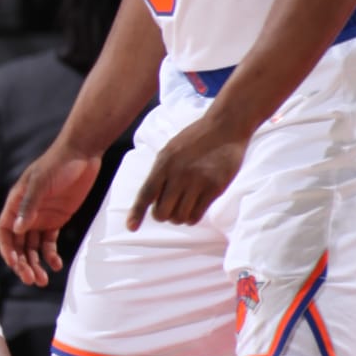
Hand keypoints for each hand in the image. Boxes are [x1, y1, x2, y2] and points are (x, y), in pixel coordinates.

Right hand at [0, 141, 99, 285]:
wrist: (82, 153)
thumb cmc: (58, 164)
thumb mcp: (41, 183)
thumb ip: (29, 206)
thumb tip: (17, 230)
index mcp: (15, 203)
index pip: (4, 232)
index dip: (7, 250)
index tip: (15, 264)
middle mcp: (25, 213)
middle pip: (18, 245)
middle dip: (22, 263)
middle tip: (32, 279)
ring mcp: (41, 217)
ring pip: (32, 247)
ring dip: (35, 264)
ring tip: (43, 280)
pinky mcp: (57, 219)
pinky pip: (49, 242)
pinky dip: (50, 255)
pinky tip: (56, 265)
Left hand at [126, 111, 248, 230]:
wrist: (224, 128)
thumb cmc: (195, 140)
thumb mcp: (170, 151)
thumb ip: (160, 173)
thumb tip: (151, 200)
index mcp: (164, 163)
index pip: (146, 194)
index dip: (137, 213)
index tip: (131, 227)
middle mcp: (178, 175)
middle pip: (162, 212)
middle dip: (164, 215)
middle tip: (170, 208)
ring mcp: (197, 182)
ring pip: (179, 217)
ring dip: (179, 217)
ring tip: (184, 206)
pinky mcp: (214, 188)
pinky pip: (197, 215)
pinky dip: (192, 217)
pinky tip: (195, 208)